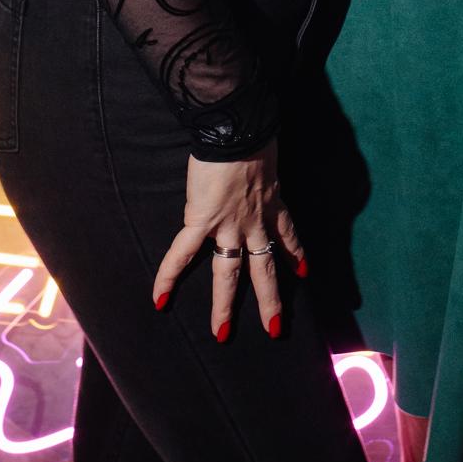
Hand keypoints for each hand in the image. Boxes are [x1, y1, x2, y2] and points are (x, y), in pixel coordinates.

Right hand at [150, 141, 305, 340]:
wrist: (236, 128)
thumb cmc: (252, 128)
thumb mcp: (268, 149)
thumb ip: (264, 160)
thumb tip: (261, 147)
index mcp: (272, 201)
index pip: (287, 234)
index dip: (295, 254)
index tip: (303, 272)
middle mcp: (255, 220)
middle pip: (265, 268)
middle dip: (271, 299)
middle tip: (276, 328)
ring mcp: (229, 224)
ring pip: (231, 273)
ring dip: (226, 304)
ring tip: (222, 334)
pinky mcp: (202, 220)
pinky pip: (182, 254)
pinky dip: (168, 277)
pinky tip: (159, 300)